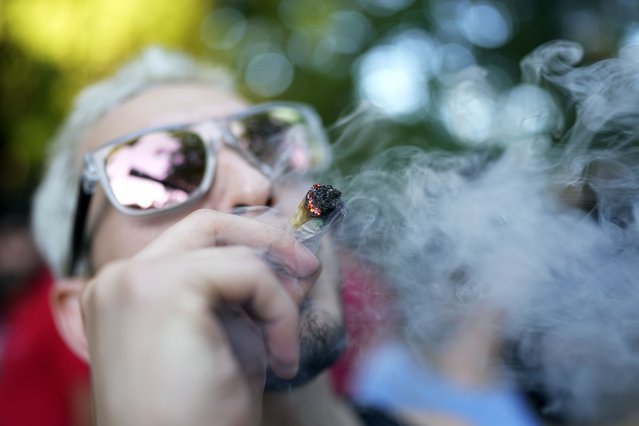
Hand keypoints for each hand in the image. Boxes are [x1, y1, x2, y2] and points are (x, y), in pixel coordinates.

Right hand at [80, 209, 320, 425]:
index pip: (192, 239)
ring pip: (235, 251)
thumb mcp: (229, 341)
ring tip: (285, 347)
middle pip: (207, 224)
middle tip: (308, 270)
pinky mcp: (161, 289)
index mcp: (126, 291)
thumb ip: (250, 294)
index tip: (293, 272)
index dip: (246, 243)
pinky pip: (248, 273)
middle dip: (268, 239)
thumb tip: (296, 260)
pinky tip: (281, 358)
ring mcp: (133, 280)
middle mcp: (119, 279)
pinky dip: (279, 310)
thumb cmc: (201, 414)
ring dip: (278, 295)